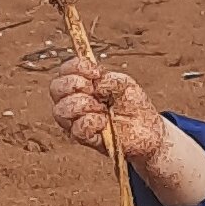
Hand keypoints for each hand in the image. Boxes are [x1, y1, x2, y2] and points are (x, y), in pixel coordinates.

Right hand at [47, 54, 204, 205]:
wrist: (149, 130)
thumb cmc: (133, 105)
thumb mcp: (125, 84)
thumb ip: (109, 79)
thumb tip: (95, 84)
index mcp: (82, 85)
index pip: (66, 71)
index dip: (76, 67)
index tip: (96, 71)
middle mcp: (74, 102)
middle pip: (56, 88)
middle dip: (73, 84)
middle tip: (93, 88)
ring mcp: (78, 121)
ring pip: (61, 111)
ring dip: (80, 105)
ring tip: (100, 107)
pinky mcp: (87, 139)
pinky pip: (76, 130)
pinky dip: (89, 122)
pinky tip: (103, 122)